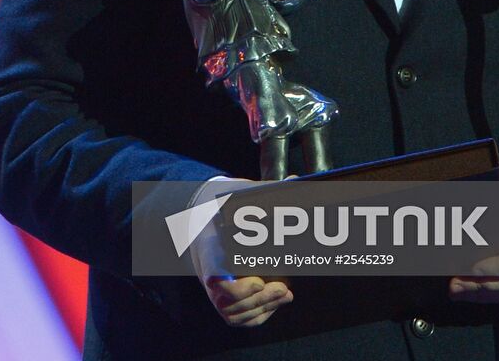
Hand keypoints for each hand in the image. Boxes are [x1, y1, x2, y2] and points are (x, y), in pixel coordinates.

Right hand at [189, 176, 295, 328]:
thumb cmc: (225, 212)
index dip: (229, 282)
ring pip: (236, 312)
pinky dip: (260, 314)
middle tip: (283, 287)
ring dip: (263, 305)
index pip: (213, 272)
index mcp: (210, 248)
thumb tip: (295, 180)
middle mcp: (208, 274)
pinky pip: (240, 319)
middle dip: (259, 295)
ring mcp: (213, 292)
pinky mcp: (223, 303)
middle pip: (229, 298)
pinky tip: (278, 300)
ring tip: (285, 293)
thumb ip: (267, 192)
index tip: (246, 279)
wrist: (204, 228)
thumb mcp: (240, 198)